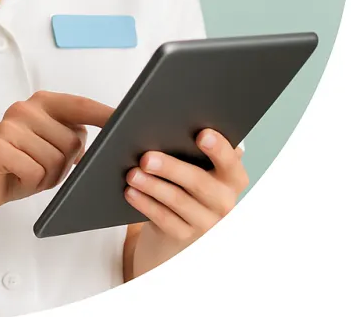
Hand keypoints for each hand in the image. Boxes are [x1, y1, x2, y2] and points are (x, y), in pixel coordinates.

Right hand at [0, 91, 113, 219]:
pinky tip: (14, 178)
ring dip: (46, 177)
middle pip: (73, 141)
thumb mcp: (49, 151)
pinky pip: (36, 172)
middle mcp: (25, 108)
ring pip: (57, 160)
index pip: (80, 105)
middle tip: (39, 168)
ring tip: (25, 173)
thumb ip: (72, 139)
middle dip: (63, 165)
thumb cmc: (16, 169)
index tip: (129, 120)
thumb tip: (108, 142)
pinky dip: (30, 183)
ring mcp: (10, 125)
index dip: (105, 114)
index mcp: (40, 103)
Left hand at [126, 129, 249, 276]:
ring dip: (152, 186)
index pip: (230, 162)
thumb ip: (194, 150)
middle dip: (171, 168)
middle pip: (199, 182)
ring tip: (132, 174)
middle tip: (146, 157)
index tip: (202, 134)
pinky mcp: (184, 237)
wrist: (179, 228)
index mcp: (232, 179)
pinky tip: (131, 192)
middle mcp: (225, 202)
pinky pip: (163, 219)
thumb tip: (174, 127)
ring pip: (177, 201)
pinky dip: (145, 203)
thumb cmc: (187, 184)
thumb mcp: (198, 168)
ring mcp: (206, 223)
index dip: (219, 149)